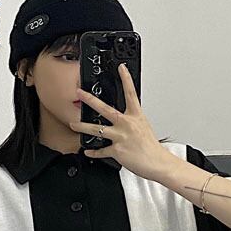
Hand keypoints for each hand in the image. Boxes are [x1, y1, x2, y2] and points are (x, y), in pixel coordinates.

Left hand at [69, 63, 173, 181]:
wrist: (157, 162)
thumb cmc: (151, 147)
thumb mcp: (143, 127)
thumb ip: (132, 121)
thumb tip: (123, 121)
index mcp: (136, 116)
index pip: (131, 94)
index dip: (126, 79)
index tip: (121, 68)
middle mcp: (127, 124)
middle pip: (105, 109)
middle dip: (90, 100)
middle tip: (80, 94)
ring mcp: (121, 137)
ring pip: (97, 130)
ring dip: (82, 127)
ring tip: (73, 125)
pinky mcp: (117, 150)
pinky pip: (101, 151)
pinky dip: (94, 152)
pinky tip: (88, 151)